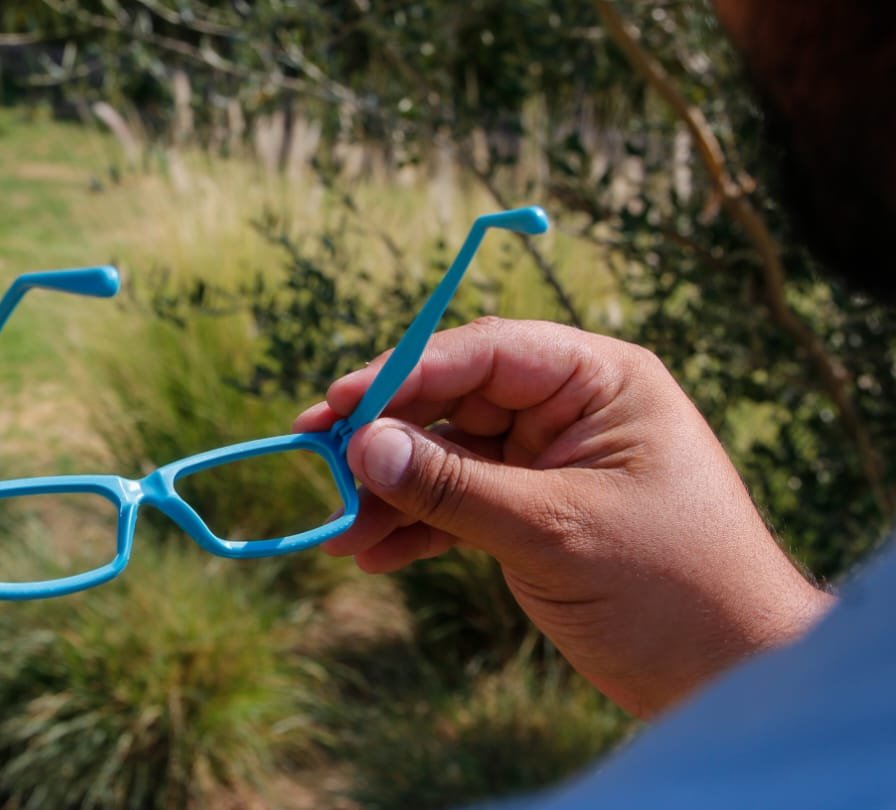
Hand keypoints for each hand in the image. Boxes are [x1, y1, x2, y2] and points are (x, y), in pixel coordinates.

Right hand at [295, 318, 833, 716]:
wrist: (726, 676)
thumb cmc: (670, 588)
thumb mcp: (553, 530)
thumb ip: (454, 487)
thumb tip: (362, 447)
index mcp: (597, 381)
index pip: (485, 353)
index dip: (403, 372)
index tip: (337, 404)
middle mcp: (569, 410)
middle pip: (454, 401)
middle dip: (386, 439)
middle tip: (315, 460)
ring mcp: (547, 463)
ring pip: (448, 458)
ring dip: (392, 494)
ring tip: (336, 531)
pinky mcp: (533, 513)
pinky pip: (461, 506)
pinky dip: (417, 529)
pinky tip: (372, 554)